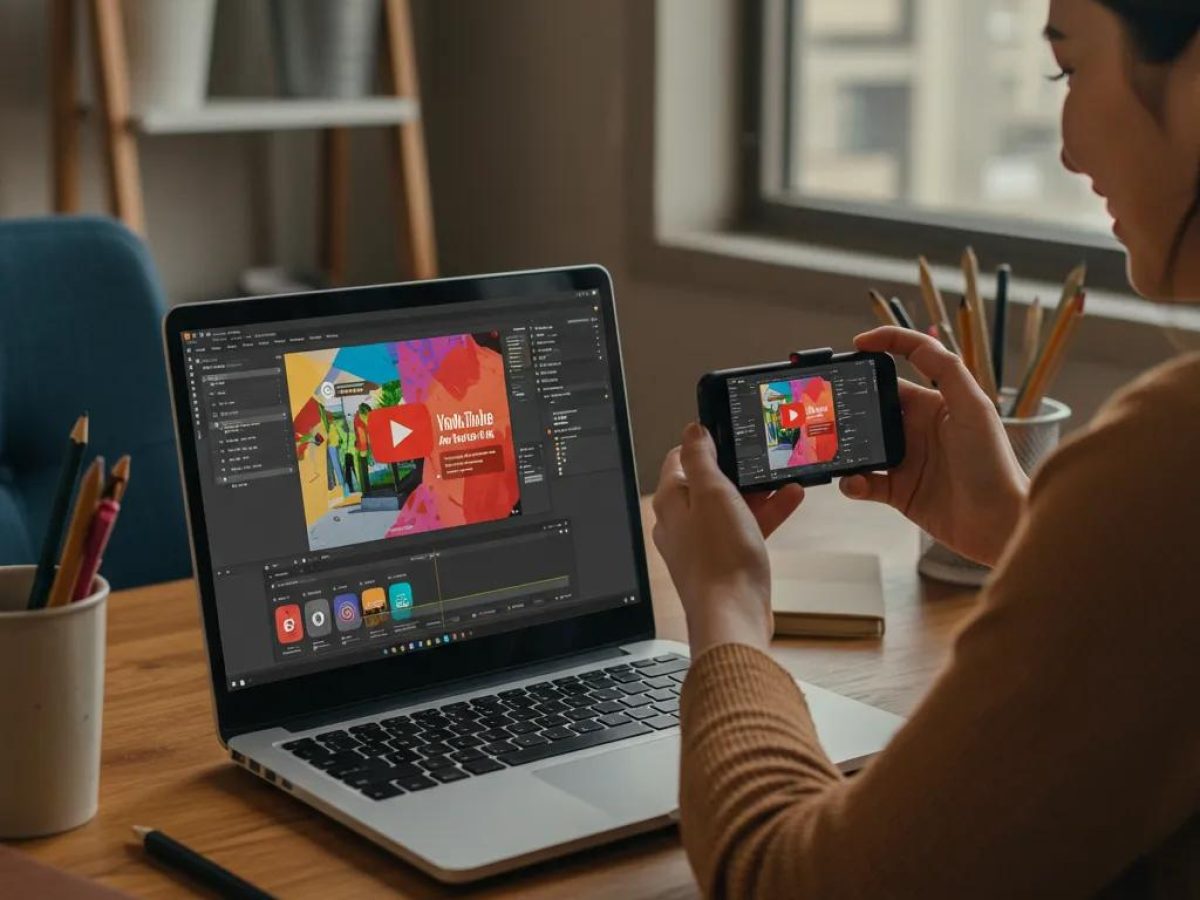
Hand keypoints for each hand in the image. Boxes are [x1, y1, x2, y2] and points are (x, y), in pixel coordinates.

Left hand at [653, 422, 804, 655]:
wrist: (733, 615)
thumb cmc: (719, 558)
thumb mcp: (713, 493)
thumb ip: (701, 458)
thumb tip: (692, 430)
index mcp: (671, 502)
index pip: (679, 459)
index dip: (703, 443)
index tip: (728, 434)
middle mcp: (680, 522)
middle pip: (707, 483)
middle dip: (738, 470)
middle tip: (761, 458)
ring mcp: (701, 544)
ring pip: (729, 507)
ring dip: (757, 491)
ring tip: (784, 477)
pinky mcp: (723, 561)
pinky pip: (743, 529)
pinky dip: (764, 515)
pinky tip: (789, 502)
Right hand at [840, 327, 1027, 565]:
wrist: (998, 523)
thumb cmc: (993, 464)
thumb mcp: (974, 408)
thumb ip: (947, 370)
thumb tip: (913, 344)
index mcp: (936, 403)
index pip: (905, 364)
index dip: (883, 347)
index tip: (857, 344)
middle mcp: (917, 428)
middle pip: (873, 404)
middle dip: (849, 402)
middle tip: (826, 403)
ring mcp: (906, 460)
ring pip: (862, 443)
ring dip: (844, 444)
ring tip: (830, 446)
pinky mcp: (898, 491)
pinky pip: (863, 482)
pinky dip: (852, 482)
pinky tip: (853, 482)